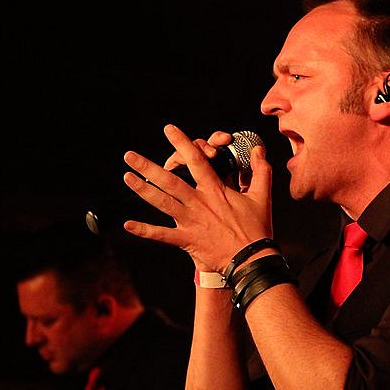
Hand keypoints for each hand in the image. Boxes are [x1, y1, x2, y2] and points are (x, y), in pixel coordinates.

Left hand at [123, 124, 272, 271]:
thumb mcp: (262, 196)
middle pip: (169, 181)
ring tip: (127, 177)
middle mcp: (199, 203)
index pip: (196, 161)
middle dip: (148, 167)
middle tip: (129, 156)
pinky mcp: (187, 240)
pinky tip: (127, 224)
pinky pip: (162, 235)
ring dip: (143, 190)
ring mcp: (191, 222)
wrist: (252, 260)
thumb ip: (261, 170)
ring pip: (162, 202)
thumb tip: (259, 149)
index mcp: (215, 191)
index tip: (169, 130)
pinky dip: (144, 231)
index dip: (182, 143)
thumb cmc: (256, 229)